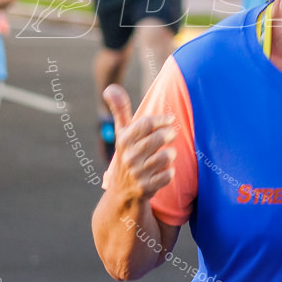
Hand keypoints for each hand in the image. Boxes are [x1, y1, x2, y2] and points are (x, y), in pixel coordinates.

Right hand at [102, 84, 176, 200]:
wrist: (121, 194)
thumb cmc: (127, 156)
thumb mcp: (122, 135)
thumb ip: (120, 111)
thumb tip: (110, 87)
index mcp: (123, 141)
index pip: (145, 124)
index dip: (161, 119)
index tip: (170, 119)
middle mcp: (128, 157)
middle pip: (157, 139)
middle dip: (168, 134)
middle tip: (171, 134)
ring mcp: (137, 173)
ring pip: (165, 157)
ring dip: (170, 154)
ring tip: (167, 155)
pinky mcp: (146, 188)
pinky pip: (168, 175)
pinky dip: (169, 173)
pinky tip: (163, 172)